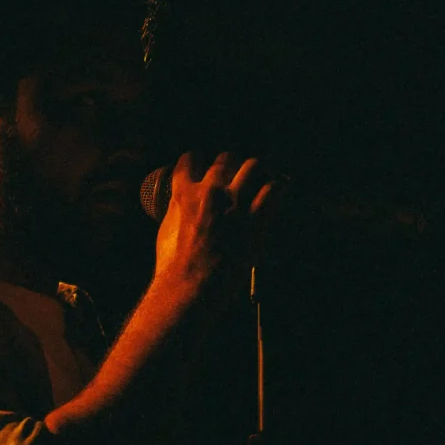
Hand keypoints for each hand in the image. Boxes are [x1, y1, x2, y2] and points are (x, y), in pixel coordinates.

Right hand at [149, 150, 273, 307]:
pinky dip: (277, 187)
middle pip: (226, 159)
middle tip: (237, 175)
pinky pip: (273, 190)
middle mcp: (210, 192)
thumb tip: (180, 203)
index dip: (198, 160)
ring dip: (257, 171)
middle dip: (232, 164)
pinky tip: (278, 190)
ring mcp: (234, 204)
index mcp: (185, 193)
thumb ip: (177, 210)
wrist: (189, 286)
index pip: (191, 158)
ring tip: (261, 178)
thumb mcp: (166, 230)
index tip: (204, 166)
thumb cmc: (174, 266)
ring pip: (252, 166)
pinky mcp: (255, 220)